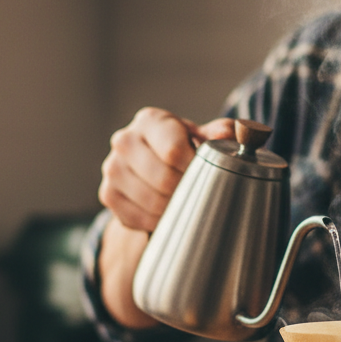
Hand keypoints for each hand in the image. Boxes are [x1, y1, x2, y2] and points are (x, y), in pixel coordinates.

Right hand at [98, 107, 235, 232]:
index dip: (195, 168)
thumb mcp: (201, 136)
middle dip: (187, 191)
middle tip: (199, 194)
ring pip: (151, 202)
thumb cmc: (182, 148)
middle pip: (163, 179)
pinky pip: (138, 218)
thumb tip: (232, 132)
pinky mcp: (108, 194)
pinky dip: (157, 221)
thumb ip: (219, 134)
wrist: (151, 165)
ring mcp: (112, 168)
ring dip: (174, 209)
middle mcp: (124, 140)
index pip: (174, 150)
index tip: (208, 175)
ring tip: (186, 203)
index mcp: (150, 121)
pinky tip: (168, 212)